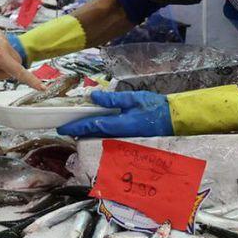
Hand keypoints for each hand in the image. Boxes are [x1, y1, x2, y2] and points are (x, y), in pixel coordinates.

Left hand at [0, 29, 43, 91]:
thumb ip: (0, 76)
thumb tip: (11, 72)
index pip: (18, 71)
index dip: (31, 81)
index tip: (42, 88)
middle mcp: (2, 43)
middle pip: (18, 61)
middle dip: (11, 68)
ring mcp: (1, 35)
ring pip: (13, 53)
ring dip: (7, 59)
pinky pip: (7, 46)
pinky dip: (2, 52)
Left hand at [56, 90, 173, 137]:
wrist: (175, 120)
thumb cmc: (156, 107)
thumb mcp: (133, 99)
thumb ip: (113, 100)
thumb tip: (93, 97)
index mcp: (120, 124)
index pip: (92, 126)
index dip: (76, 127)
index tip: (62, 128)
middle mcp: (119, 136)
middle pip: (93, 135)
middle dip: (78, 132)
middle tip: (65, 127)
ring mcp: (123, 140)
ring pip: (100, 138)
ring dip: (87, 133)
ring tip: (76, 127)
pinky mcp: (128, 140)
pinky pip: (108, 138)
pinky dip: (98, 133)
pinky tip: (94, 128)